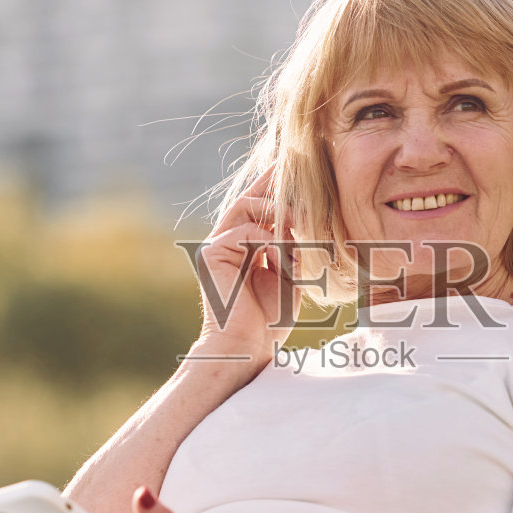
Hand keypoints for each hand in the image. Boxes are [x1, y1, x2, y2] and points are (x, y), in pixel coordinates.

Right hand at [190, 164, 301, 368]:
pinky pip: (244, 232)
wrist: (246, 350)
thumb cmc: (268, 321)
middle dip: (275, 185)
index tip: (296, 163)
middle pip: (249, 198)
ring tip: (301, 227)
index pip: (258, 205)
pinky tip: (285, 256)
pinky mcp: (210, 255)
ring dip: (278, 214)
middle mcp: (225, 241)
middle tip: (302, 173)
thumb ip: (291, 248)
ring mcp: (215, 246)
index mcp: (242, 244)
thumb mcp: (289, 277)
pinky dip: (270, 240)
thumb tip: (301, 219)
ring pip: (245, 208)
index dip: (274, 184)